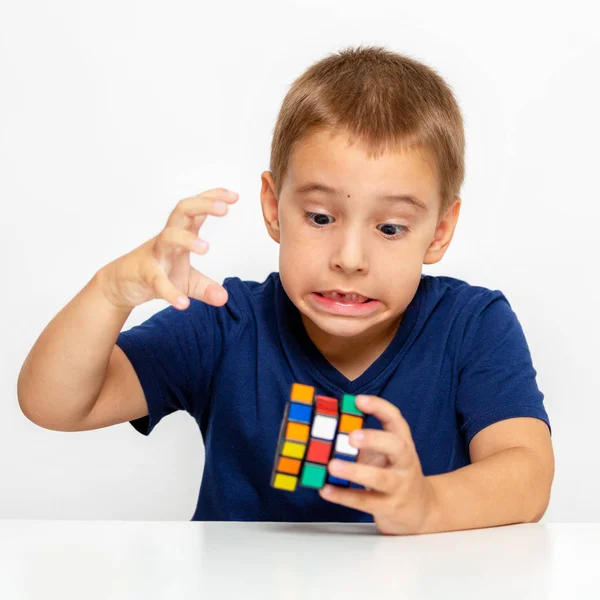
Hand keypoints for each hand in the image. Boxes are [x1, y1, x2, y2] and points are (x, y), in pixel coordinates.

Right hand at [97, 188, 238, 310]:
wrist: (121, 284)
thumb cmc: (157, 272)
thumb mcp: (187, 281)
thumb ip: (206, 287)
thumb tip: (224, 298)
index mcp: (180, 234)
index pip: (197, 210)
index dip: (213, 199)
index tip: (234, 196)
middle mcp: (168, 239)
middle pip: (182, 212)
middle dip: (203, 205)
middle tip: (223, 208)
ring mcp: (155, 254)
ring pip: (169, 237)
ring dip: (187, 240)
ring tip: (206, 248)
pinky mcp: (144, 273)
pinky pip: (157, 280)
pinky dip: (170, 292)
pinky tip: (183, 304)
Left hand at [319, 394, 437, 534]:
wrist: (422, 510)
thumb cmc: (396, 473)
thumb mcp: (386, 453)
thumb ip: (365, 441)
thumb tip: (331, 426)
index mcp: (402, 443)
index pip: (396, 420)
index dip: (379, 407)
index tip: (358, 400)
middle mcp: (404, 462)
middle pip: (396, 447)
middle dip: (374, 439)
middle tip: (351, 436)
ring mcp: (399, 486)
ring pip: (380, 478)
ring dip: (355, 471)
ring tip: (332, 465)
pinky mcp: (388, 507)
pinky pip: (365, 501)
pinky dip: (343, 496)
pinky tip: (325, 489)